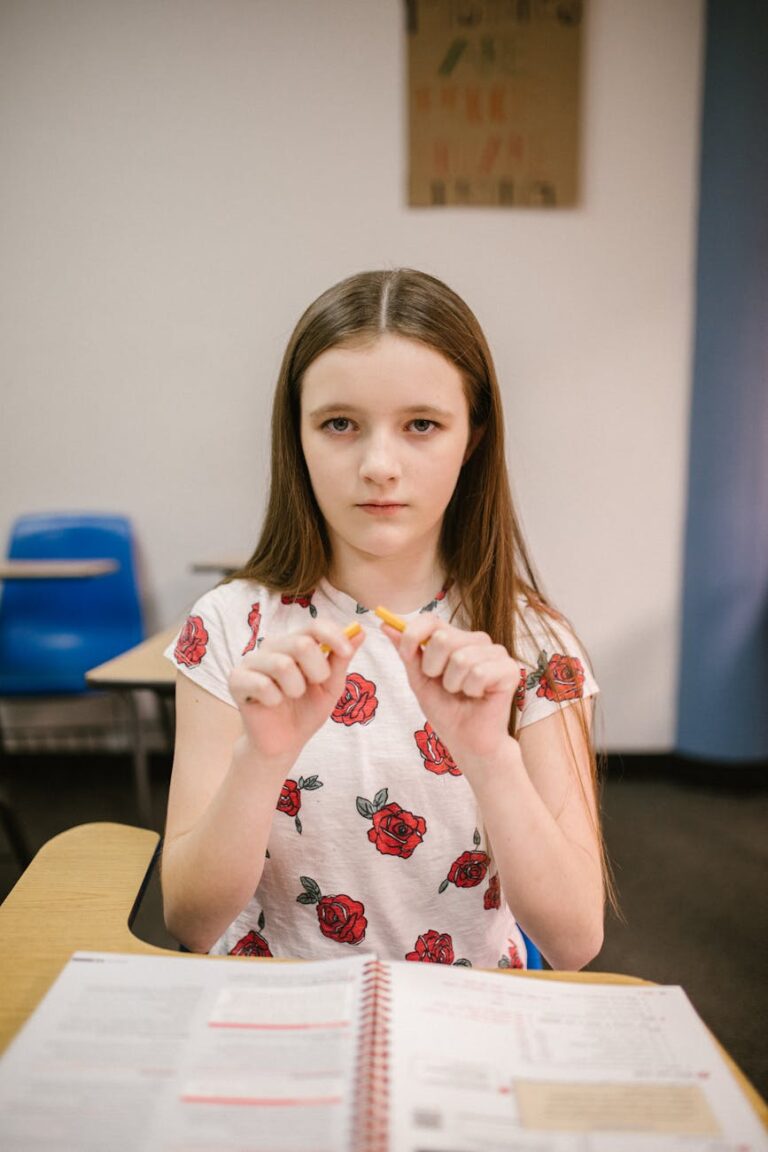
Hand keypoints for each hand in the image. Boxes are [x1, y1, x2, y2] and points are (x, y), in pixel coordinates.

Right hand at [229, 623, 365, 764]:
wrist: (284, 742)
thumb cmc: (306, 710)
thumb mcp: (331, 686)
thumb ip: (341, 659)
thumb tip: (359, 631)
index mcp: (296, 642)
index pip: (315, 625)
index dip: (334, 636)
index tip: (347, 654)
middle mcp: (273, 646)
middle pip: (301, 643)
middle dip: (317, 670)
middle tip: (315, 685)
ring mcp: (252, 661)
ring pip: (282, 664)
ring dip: (296, 688)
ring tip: (292, 697)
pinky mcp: (236, 680)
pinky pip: (262, 684)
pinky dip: (275, 699)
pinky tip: (272, 704)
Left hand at [383, 617, 518, 774]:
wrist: (467, 741)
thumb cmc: (446, 710)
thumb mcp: (419, 680)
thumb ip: (407, 652)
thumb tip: (386, 625)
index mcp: (455, 638)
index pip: (431, 619)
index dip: (412, 635)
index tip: (406, 655)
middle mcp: (477, 640)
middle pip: (443, 639)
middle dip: (433, 669)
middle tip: (445, 686)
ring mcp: (496, 653)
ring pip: (461, 658)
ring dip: (453, 684)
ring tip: (462, 693)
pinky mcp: (509, 669)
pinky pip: (479, 673)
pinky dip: (471, 691)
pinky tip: (478, 696)